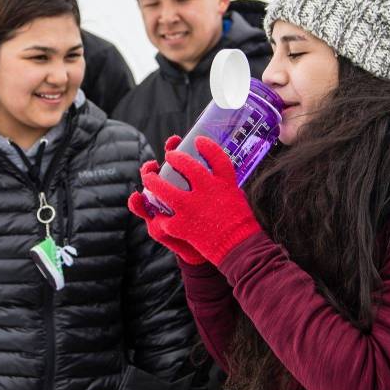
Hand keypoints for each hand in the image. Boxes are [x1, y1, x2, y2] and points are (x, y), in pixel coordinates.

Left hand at [141, 136, 261, 266]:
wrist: (240, 249)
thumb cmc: (240, 224)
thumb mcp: (236, 197)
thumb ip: (222, 185)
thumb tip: (212, 174)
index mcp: (224, 183)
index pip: (216, 156)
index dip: (207, 146)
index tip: (199, 140)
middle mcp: (206, 190)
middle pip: (185, 165)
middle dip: (174, 157)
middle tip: (169, 155)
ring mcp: (191, 207)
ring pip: (163, 188)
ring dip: (153, 181)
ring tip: (148, 177)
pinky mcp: (182, 225)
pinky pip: (164, 217)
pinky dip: (162, 217)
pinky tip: (161, 216)